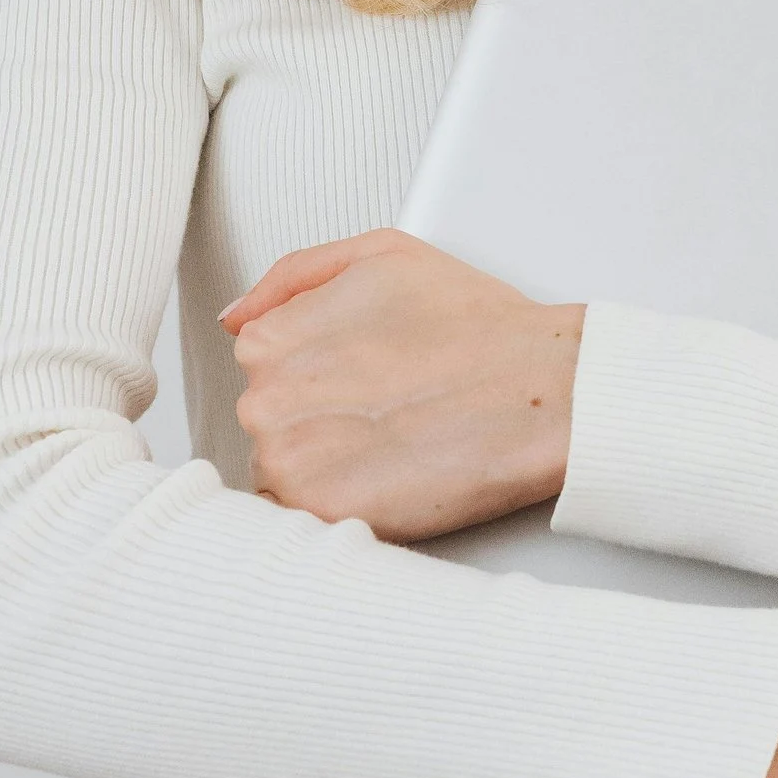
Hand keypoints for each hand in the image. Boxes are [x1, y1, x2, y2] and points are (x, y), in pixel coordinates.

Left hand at [222, 232, 582, 537]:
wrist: (544, 392)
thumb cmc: (477, 325)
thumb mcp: (381, 256)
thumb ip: (292, 278)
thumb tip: (234, 318)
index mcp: (269, 340)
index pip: (264, 369)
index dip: (325, 373)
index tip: (371, 376)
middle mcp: (265, 401)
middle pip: (270, 424)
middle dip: (322, 421)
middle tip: (393, 411)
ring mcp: (289, 462)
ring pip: (285, 474)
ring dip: (331, 467)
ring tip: (398, 445)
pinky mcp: (324, 514)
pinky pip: (306, 522)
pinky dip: (343, 507)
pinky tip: (391, 480)